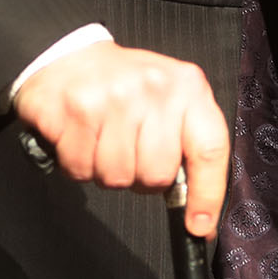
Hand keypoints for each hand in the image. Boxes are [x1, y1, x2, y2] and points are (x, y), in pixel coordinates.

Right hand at [16, 43, 229, 236]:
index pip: (210, 149)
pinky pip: (79, 168)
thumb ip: (187, 145)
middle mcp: (154, 89)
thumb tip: (199, 213)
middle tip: (128, 151)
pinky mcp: (74, 109)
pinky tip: (79, 138)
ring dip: (105, 172)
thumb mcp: (170, 100)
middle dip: (140, 177)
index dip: (207, 194)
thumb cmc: (124, 84)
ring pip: (116, 177)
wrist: (67, 54)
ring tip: (101, 141)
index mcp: (187, 88)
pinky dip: (76, 165)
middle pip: (156, 175)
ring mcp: (112, 98)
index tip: (199, 224)